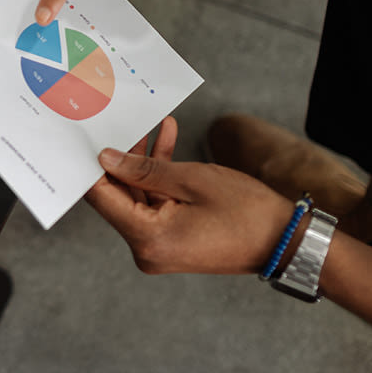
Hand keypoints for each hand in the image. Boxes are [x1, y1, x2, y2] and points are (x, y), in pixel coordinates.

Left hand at [84, 117, 293, 275]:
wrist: (287, 242)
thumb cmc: (247, 212)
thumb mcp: (192, 180)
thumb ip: (144, 169)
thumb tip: (106, 158)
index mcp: (148, 239)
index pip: (102, 198)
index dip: (91, 165)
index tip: (84, 137)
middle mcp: (147, 250)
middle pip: (118, 197)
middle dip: (121, 158)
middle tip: (120, 122)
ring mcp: (159, 248)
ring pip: (138, 197)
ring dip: (144, 163)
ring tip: (152, 126)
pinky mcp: (171, 241)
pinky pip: (156, 205)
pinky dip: (160, 179)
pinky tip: (168, 141)